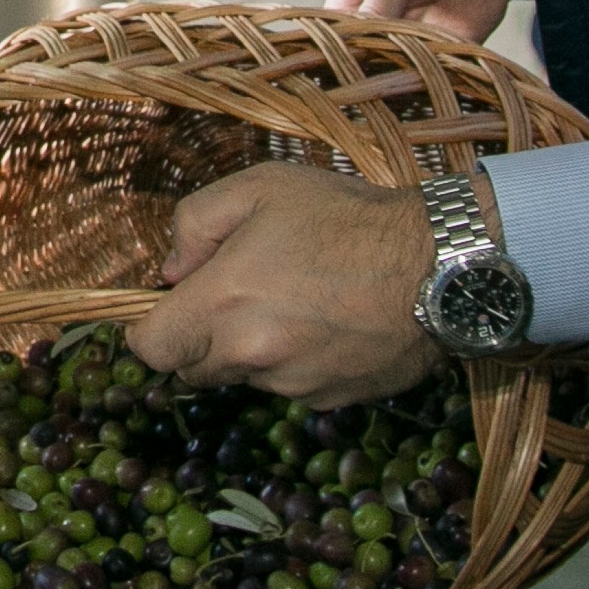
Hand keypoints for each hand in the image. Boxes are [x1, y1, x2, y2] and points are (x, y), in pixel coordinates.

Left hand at [127, 163, 446, 406]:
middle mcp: (252, 356)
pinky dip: (297, 362)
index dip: (150, 329)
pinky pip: (292, 386)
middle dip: (203, 338)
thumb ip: (195, 224)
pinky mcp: (331, 400)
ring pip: (245, 377)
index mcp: (223, 304)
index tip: (171, 307)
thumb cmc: (348, 218)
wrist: (438, 266)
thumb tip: (172, 271)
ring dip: (252, 350)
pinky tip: (329, 322)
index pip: (150, 350)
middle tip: (241, 293)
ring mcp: (293, 384)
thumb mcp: (260, 188)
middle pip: (194, 369)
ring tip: (297, 299)